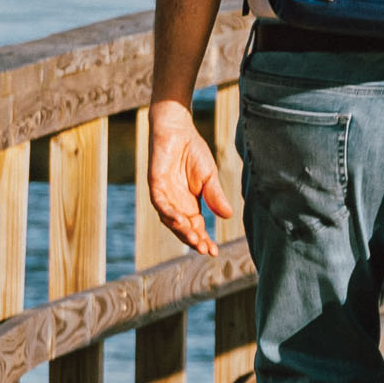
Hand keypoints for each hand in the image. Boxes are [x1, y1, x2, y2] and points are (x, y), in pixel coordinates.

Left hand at [141, 96, 228, 254]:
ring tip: (195, 240)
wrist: (178, 130)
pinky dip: (169, 213)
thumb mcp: (210, 177)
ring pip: (170, 220)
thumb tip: (228, 216)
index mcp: (190, 204)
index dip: (204, 240)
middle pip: (183, 228)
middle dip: (194, 240)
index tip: (214, 252)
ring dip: (182, 230)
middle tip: (205, 249)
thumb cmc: (193, 151)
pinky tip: (180, 220)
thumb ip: (216, 196)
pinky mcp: (155, 184)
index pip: (196, 228)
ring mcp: (164, 195)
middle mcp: (175, 204)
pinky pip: (160, 203)